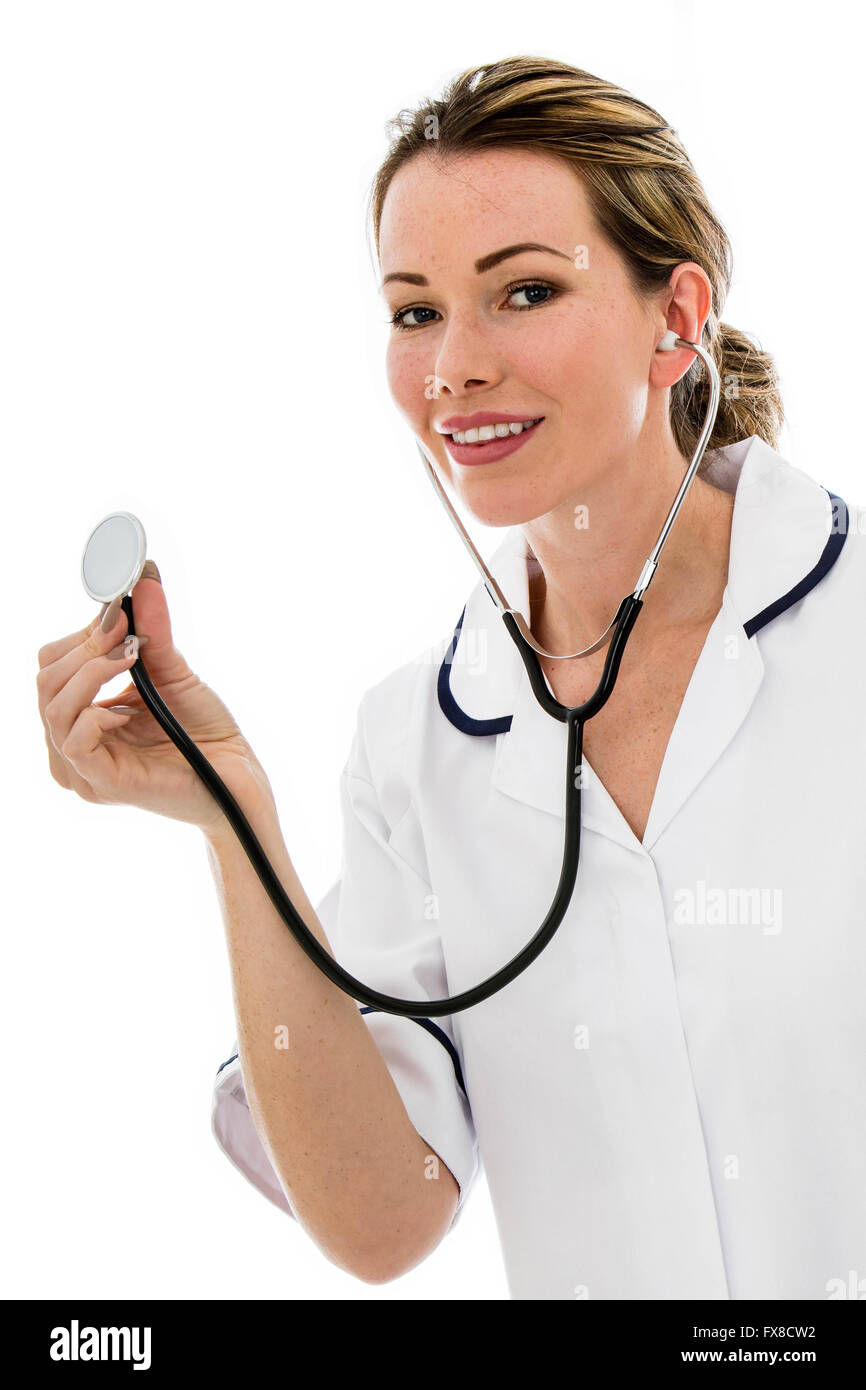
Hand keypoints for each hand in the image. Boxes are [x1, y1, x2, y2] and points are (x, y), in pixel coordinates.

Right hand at [36, 564, 273, 832]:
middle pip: (45, 681)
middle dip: (84, 649)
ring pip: (53, 707)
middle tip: (126, 638)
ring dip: (90, 672)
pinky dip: (95, 712)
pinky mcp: (103, 783)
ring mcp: (85, 766)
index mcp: (83, 716)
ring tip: (129, 660)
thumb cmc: (205, 730)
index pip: (52, 667)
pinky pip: (73, 741)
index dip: (80, 637)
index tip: (120, 618)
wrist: (238, 772)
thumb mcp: (172, 671)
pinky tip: (125, 707)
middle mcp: (75, 742)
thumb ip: (152, 632)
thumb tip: (144, 578)